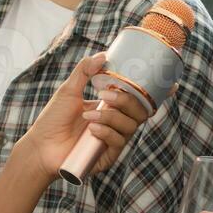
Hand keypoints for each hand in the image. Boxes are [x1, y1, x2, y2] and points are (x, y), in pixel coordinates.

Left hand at [16, 52, 151, 180]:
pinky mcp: (108, 156)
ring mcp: (113, 140)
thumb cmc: (53, 120)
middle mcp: (115, 123)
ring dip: (112, 117)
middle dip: (127, 101)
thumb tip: (103, 55)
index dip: (159, 94)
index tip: (173, 85)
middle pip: (140, 112)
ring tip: (90, 115)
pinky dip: (108, 133)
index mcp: (111, 107)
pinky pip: (119, 143)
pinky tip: (92, 130)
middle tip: (105, 96)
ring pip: (131, 126)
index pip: (140, 100)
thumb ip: (85, 72)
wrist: (39, 146)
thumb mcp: (69, 91)